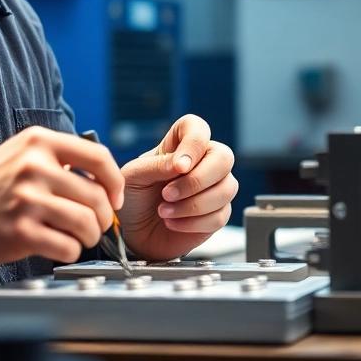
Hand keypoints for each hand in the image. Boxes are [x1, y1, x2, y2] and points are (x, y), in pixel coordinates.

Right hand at [0, 126, 122, 265]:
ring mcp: (27, 199)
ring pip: (87, 223)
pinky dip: (72, 251)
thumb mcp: (23, 153)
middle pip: (97, 196)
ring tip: (80, 236)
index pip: (99, 157)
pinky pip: (68, 246)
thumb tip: (107, 180)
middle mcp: (34, 166)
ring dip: (90, 236)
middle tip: (96, 224)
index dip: (114, 182)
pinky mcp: (21, 231)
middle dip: (104, 217)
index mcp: (39, 142)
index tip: (115, 197)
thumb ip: (61, 159)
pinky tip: (61, 246)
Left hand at [118, 114, 236, 260]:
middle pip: (224, 158)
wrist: (134, 232)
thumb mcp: (134, 177)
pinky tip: (172, 223)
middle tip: (167, 194)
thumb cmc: (135, 198)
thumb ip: (156, 166)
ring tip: (164, 211)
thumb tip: (182, 164)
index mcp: (180, 145)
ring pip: (226, 189)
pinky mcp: (218, 213)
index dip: (194, 144)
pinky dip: (193, 223)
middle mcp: (203, 162)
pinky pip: (220, 216)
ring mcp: (215, 187)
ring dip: (192, 205)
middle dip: (196, 181)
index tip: (178, 166)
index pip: (198, 128)